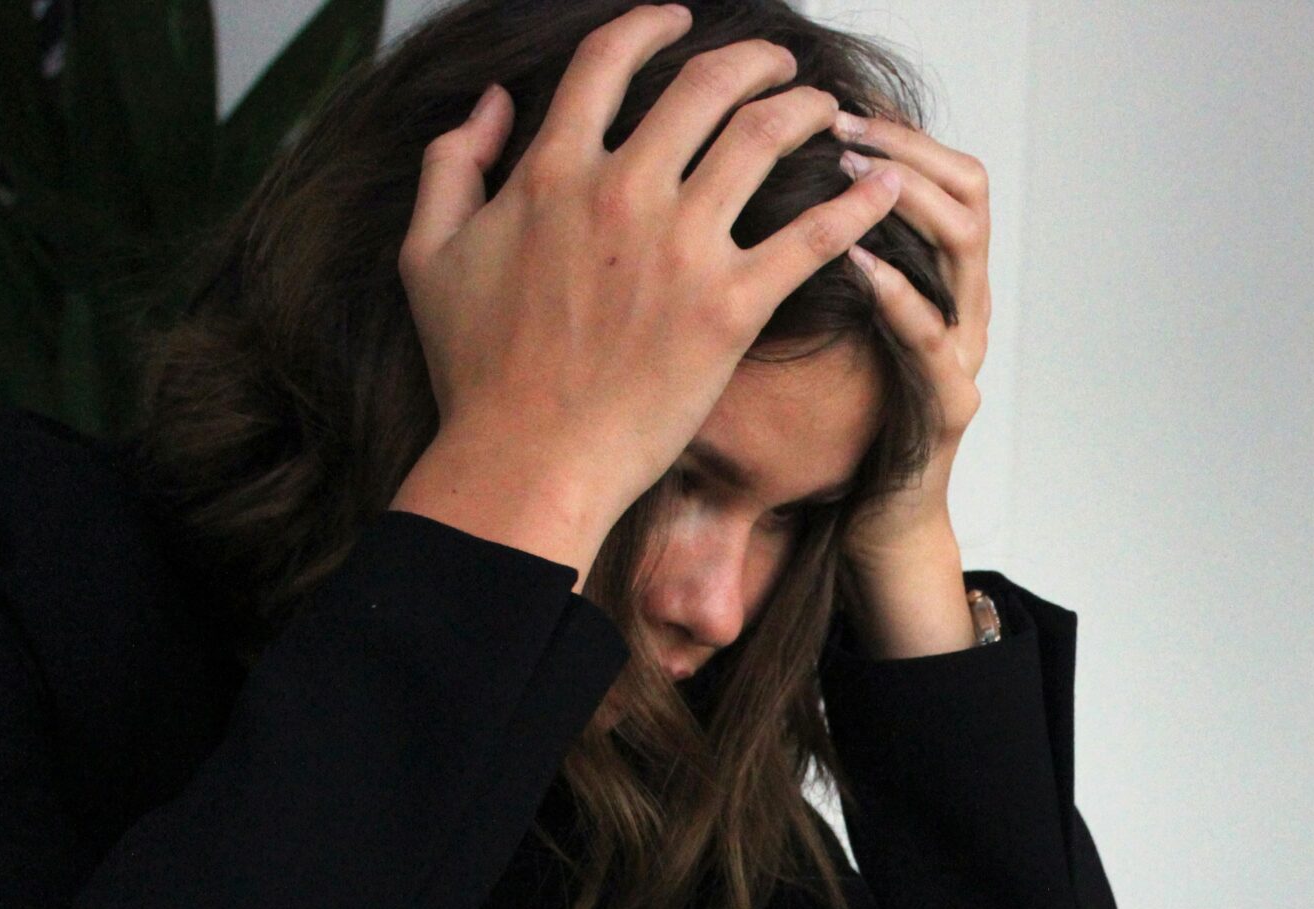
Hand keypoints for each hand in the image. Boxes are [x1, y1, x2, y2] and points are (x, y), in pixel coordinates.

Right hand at [389, 4, 904, 582]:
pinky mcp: (731, 308)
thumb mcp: (428, 253)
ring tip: (828, 109)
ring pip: (764, 139)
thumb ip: (453, 163)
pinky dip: (857, 204)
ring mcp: (682, 247)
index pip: (609, 61)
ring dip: (806, 110)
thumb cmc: (476, 371)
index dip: (650, 26)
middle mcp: (623, 191)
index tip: (679, 20)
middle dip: (753, 60)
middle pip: (705, 85)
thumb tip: (492, 103)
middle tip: (779, 64)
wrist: (526, 459)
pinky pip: (812, 237)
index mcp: (551, 170)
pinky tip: (884, 184)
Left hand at [833, 112, 991, 657]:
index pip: (948, 174)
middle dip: (905, 149)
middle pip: (968, 192)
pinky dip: (897, 293)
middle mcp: (966, 306)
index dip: (902, 132)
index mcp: (941, 279)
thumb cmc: (846, 422)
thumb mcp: (833, 323)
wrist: (875, 523)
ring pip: (965, 249)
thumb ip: (822, 261)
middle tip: (841, 126)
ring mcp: (965, 353)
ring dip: (905, 201)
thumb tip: (763, 185)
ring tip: (848, 176)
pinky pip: (933, 337)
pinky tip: (856, 262)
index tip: (842, 105)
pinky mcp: (950, 405)